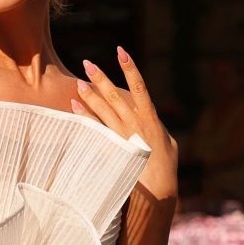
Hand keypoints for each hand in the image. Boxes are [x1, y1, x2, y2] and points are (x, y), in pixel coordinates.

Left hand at [73, 49, 177, 202]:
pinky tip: (74, 105)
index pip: (140, 87)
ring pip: (104, 110)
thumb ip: (159, 128)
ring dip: (90, 94)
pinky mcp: (112, 148)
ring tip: (78, 81)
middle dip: (101, 78)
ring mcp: (122, 136)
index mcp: (151, 119)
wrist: (157, 192)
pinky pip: (95, 128)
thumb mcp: (168, 144)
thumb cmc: (166, 168)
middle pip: (115, 96)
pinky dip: (84, 116)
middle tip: (87, 63)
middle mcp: (135, 124)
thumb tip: (154, 120)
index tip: (121, 52)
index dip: (130, 68)